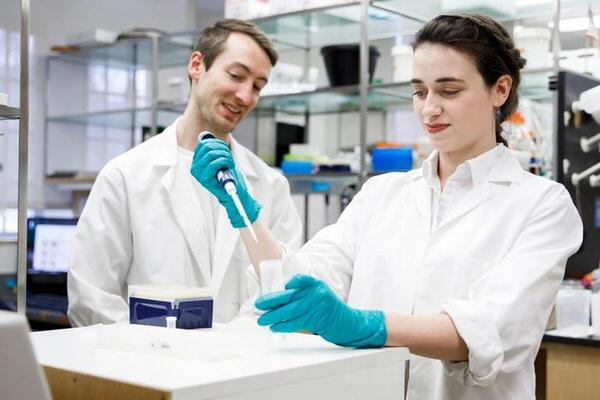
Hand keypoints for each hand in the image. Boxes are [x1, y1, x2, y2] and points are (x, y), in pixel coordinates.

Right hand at [191, 138, 260, 227]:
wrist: (234, 191)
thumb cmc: (227, 175)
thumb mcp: (219, 158)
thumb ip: (212, 148)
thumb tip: (205, 135)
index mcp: (197, 161)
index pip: (204, 143)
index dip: (217, 143)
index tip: (225, 150)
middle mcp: (195, 167)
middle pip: (208, 146)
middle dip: (222, 149)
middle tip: (229, 157)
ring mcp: (198, 174)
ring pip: (212, 153)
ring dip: (226, 156)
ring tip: (230, 163)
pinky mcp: (204, 179)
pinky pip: (215, 163)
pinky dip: (226, 162)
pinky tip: (230, 167)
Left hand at [255, 274, 386, 347]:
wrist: (346, 323)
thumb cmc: (328, 308)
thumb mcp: (319, 293)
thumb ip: (302, 292)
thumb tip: (277, 298)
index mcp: (316, 285)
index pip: (302, 279)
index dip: (291, 282)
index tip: (281, 286)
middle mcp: (316, 294)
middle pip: (290, 297)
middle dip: (271, 301)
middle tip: (258, 305)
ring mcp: (316, 307)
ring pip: (290, 311)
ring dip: (273, 316)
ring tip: (261, 320)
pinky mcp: (315, 320)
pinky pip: (295, 323)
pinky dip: (283, 325)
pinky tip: (274, 326)